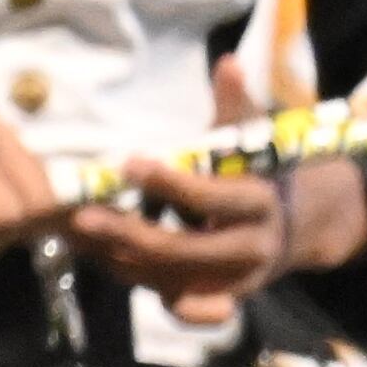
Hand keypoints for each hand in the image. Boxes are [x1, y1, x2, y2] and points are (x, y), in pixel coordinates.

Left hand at [68, 61, 366, 322]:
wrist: (293, 228)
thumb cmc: (257, 174)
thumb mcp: (252, 139)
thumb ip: (236, 106)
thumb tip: (229, 63)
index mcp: (258, 205)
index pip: (211, 197)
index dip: (169, 183)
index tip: (128, 163)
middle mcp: (248, 249)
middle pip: (181, 250)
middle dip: (128, 233)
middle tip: (80, 216)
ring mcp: (231, 281)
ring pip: (166, 278)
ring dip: (118, 257)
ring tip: (74, 232)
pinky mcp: (216, 299)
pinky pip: (174, 304)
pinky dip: (136, 283)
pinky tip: (100, 257)